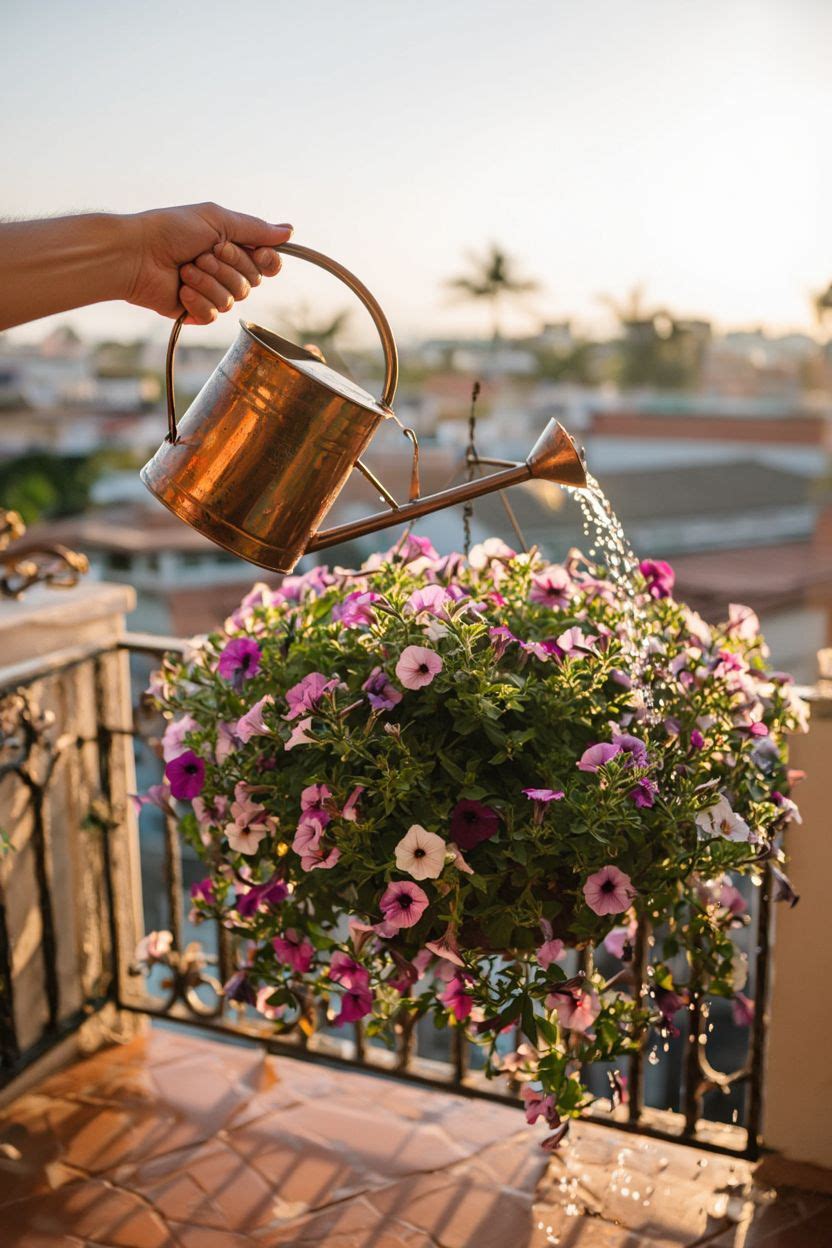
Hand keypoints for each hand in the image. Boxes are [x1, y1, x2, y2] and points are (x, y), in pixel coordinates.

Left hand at [124, 202, 292, 324]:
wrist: (136, 255)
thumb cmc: (170, 230)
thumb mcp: (217, 220)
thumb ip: (254, 228)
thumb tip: (290, 231)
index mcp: (232, 247)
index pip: (267, 263)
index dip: (266, 262)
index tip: (257, 253)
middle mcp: (225, 271)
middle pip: (252, 282)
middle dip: (227, 266)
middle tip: (202, 253)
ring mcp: (211, 292)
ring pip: (234, 299)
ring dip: (208, 281)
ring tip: (185, 269)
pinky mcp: (197, 312)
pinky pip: (215, 314)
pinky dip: (197, 300)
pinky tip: (180, 289)